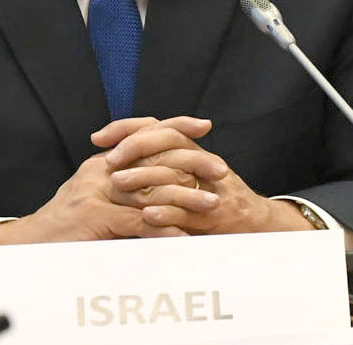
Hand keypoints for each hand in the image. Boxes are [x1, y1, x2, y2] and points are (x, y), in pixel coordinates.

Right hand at [0, 117, 213, 243]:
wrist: (28, 244)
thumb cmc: (64, 225)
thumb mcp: (92, 195)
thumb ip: (121, 184)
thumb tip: (155, 180)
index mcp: (103, 162)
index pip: (144, 134)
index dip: (176, 126)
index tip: (204, 125)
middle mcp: (102, 170)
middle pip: (157, 159)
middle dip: (194, 164)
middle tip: (221, 170)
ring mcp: (99, 192)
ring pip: (153, 190)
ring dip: (187, 198)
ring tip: (212, 204)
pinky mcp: (96, 217)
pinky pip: (139, 221)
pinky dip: (164, 228)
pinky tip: (184, 235)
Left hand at [100, 117, 306, 235]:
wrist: (254, 224)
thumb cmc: (212, 202)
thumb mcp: (186, 178)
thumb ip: (158, 167)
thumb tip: (116, 158)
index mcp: (192, 152)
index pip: (158, 128)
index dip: (128, 128)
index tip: (98, 136)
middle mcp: (201, 163)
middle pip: (168, 143)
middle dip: (135, 148)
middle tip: (108, 160)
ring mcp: (209, 187)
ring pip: (175, 175)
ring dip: (144, 179)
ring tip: (118, 184)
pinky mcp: (215, 213)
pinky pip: (187, 211)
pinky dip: (166, 212)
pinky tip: (146, 214)